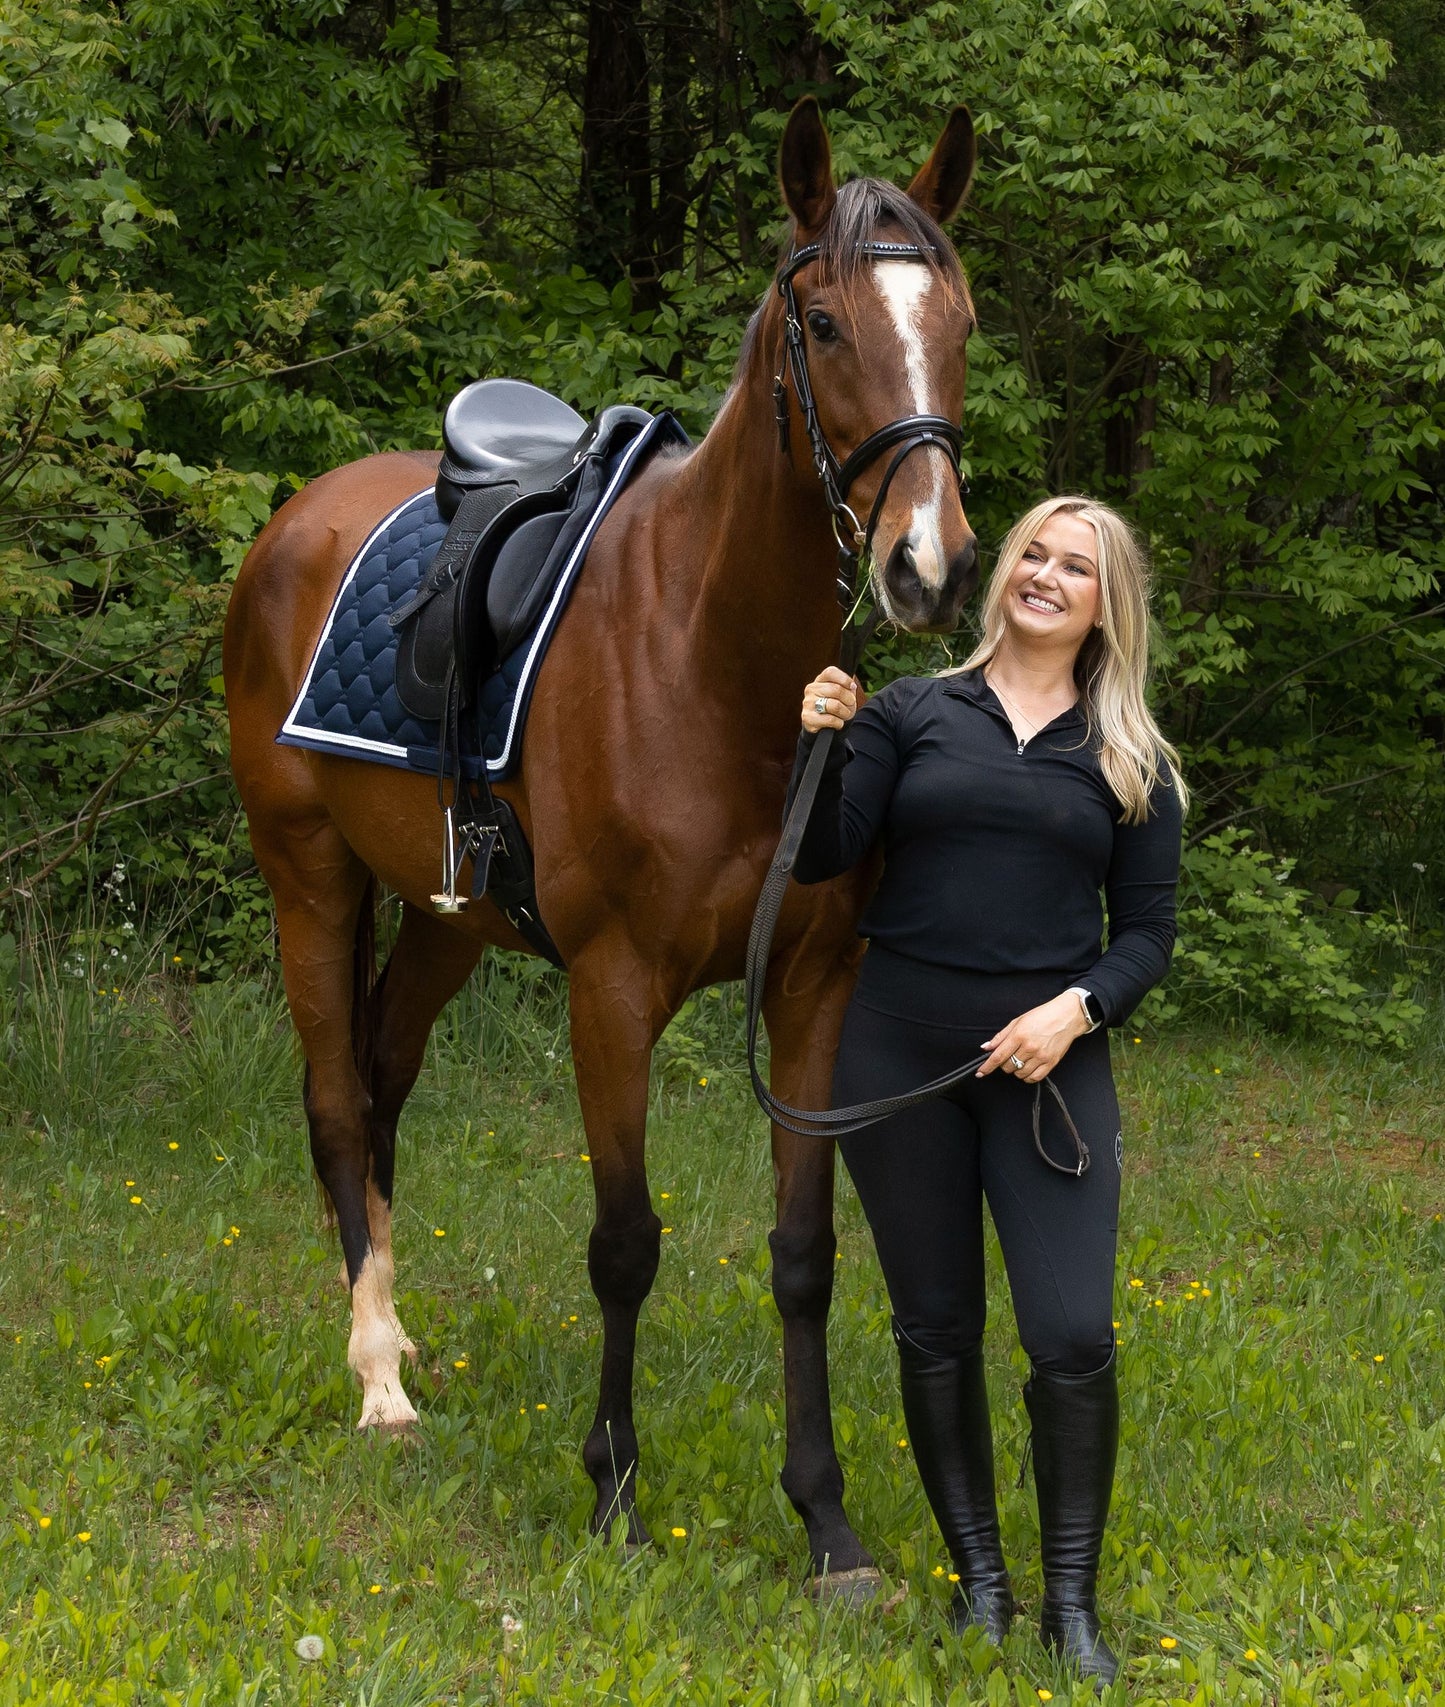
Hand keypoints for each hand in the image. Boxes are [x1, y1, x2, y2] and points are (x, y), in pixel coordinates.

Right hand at [801, 665, 860, 733]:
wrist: (824, 726)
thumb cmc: (836, 706)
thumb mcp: (844, 694)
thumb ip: (848, 687)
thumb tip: (852, 686)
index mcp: (820, 680)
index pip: (830, 672)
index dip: (844, 679)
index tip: (852, 687)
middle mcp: (811, 689)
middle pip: (836, 689)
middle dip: (849, 699)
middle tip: (850, 704)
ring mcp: (808, 703)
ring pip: (834, 706)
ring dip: (845, 712)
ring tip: (844, 715)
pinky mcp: (808, 718)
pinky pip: (831, 720)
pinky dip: (839, 723)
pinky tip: (837, 723)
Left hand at [976, 993, 1090, 1082]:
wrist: (1067, 1016)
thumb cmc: (1043, 1016)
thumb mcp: (1018, 1021)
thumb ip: (1001, 1036)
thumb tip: (986, 1047)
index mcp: (1019, 1035)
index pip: (998, 1056)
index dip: (987, 1067)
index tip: (980, 1073)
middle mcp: (1029, 1047)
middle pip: (1008, 1066)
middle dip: (1004, 1063)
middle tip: (1010, 1055)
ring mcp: (1041, 1056)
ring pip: (1019, 1074)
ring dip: (1016, 1069)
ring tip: (1021, 1059)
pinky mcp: (1051, 1063)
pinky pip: (1034, 1078)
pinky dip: (1027, 1076)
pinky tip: (1027, 1068)